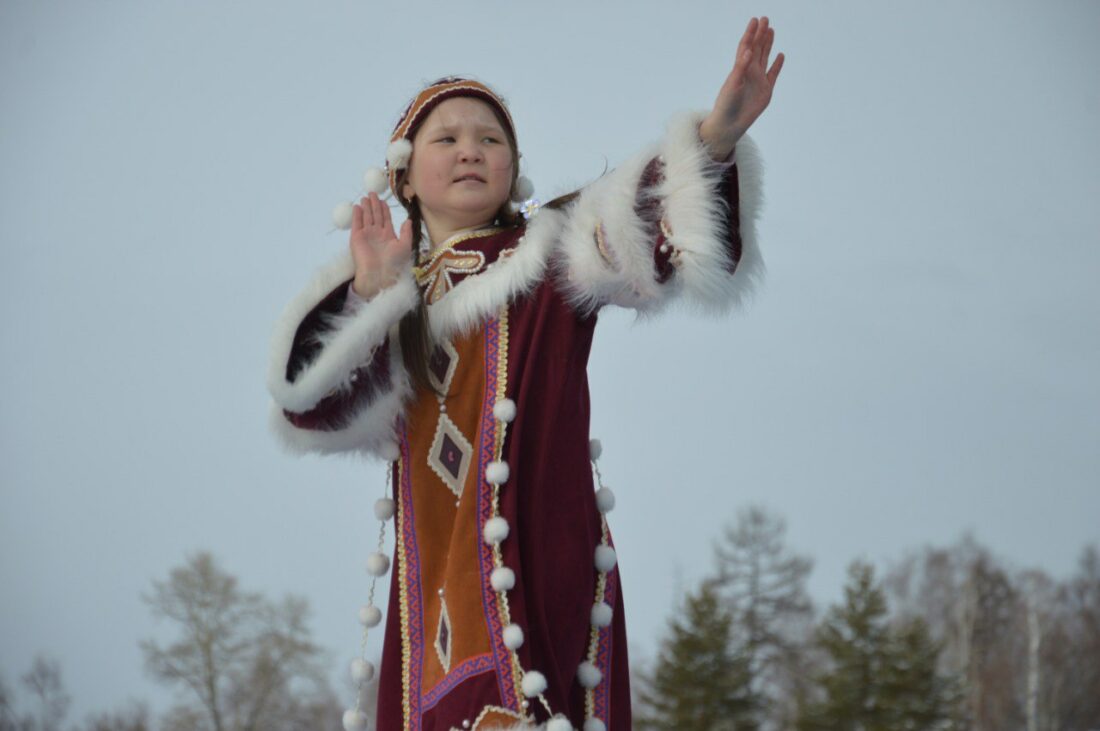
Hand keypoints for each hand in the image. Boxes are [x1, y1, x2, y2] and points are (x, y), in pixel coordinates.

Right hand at [350, 193, 412, 298]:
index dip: (384, 208)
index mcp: (388, 235)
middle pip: (375, 215)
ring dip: (366, 207)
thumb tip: (408, 220)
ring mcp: (366, 235)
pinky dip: (357, 215)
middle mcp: (377, 234)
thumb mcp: (405, 246)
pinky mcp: (356, 237)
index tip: (383, 199)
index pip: (385, 218)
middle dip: (374, 204)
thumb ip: (406, 232)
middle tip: (372, 192)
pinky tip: (358, 206)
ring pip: (366, 217)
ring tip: (366, 197)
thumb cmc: (394, 263)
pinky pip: (357, 223)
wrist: (379, 274)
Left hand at [699, 16, 784, 159]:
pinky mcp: (766, 90)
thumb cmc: (726, 105)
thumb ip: (740, 68)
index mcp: (739, 68)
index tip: (755, 20)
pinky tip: (780, 55)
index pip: (746, 46)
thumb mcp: (732, 85)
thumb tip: (748, 51)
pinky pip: (773, 74)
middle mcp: (749, 72)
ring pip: (764, 58)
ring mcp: (758, 80)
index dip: (751, 33)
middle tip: (765, 19)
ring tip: (771, 30)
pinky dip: (777, 65)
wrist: (730, 124)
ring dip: (768, 44)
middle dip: (761, 34)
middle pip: (756, 48)